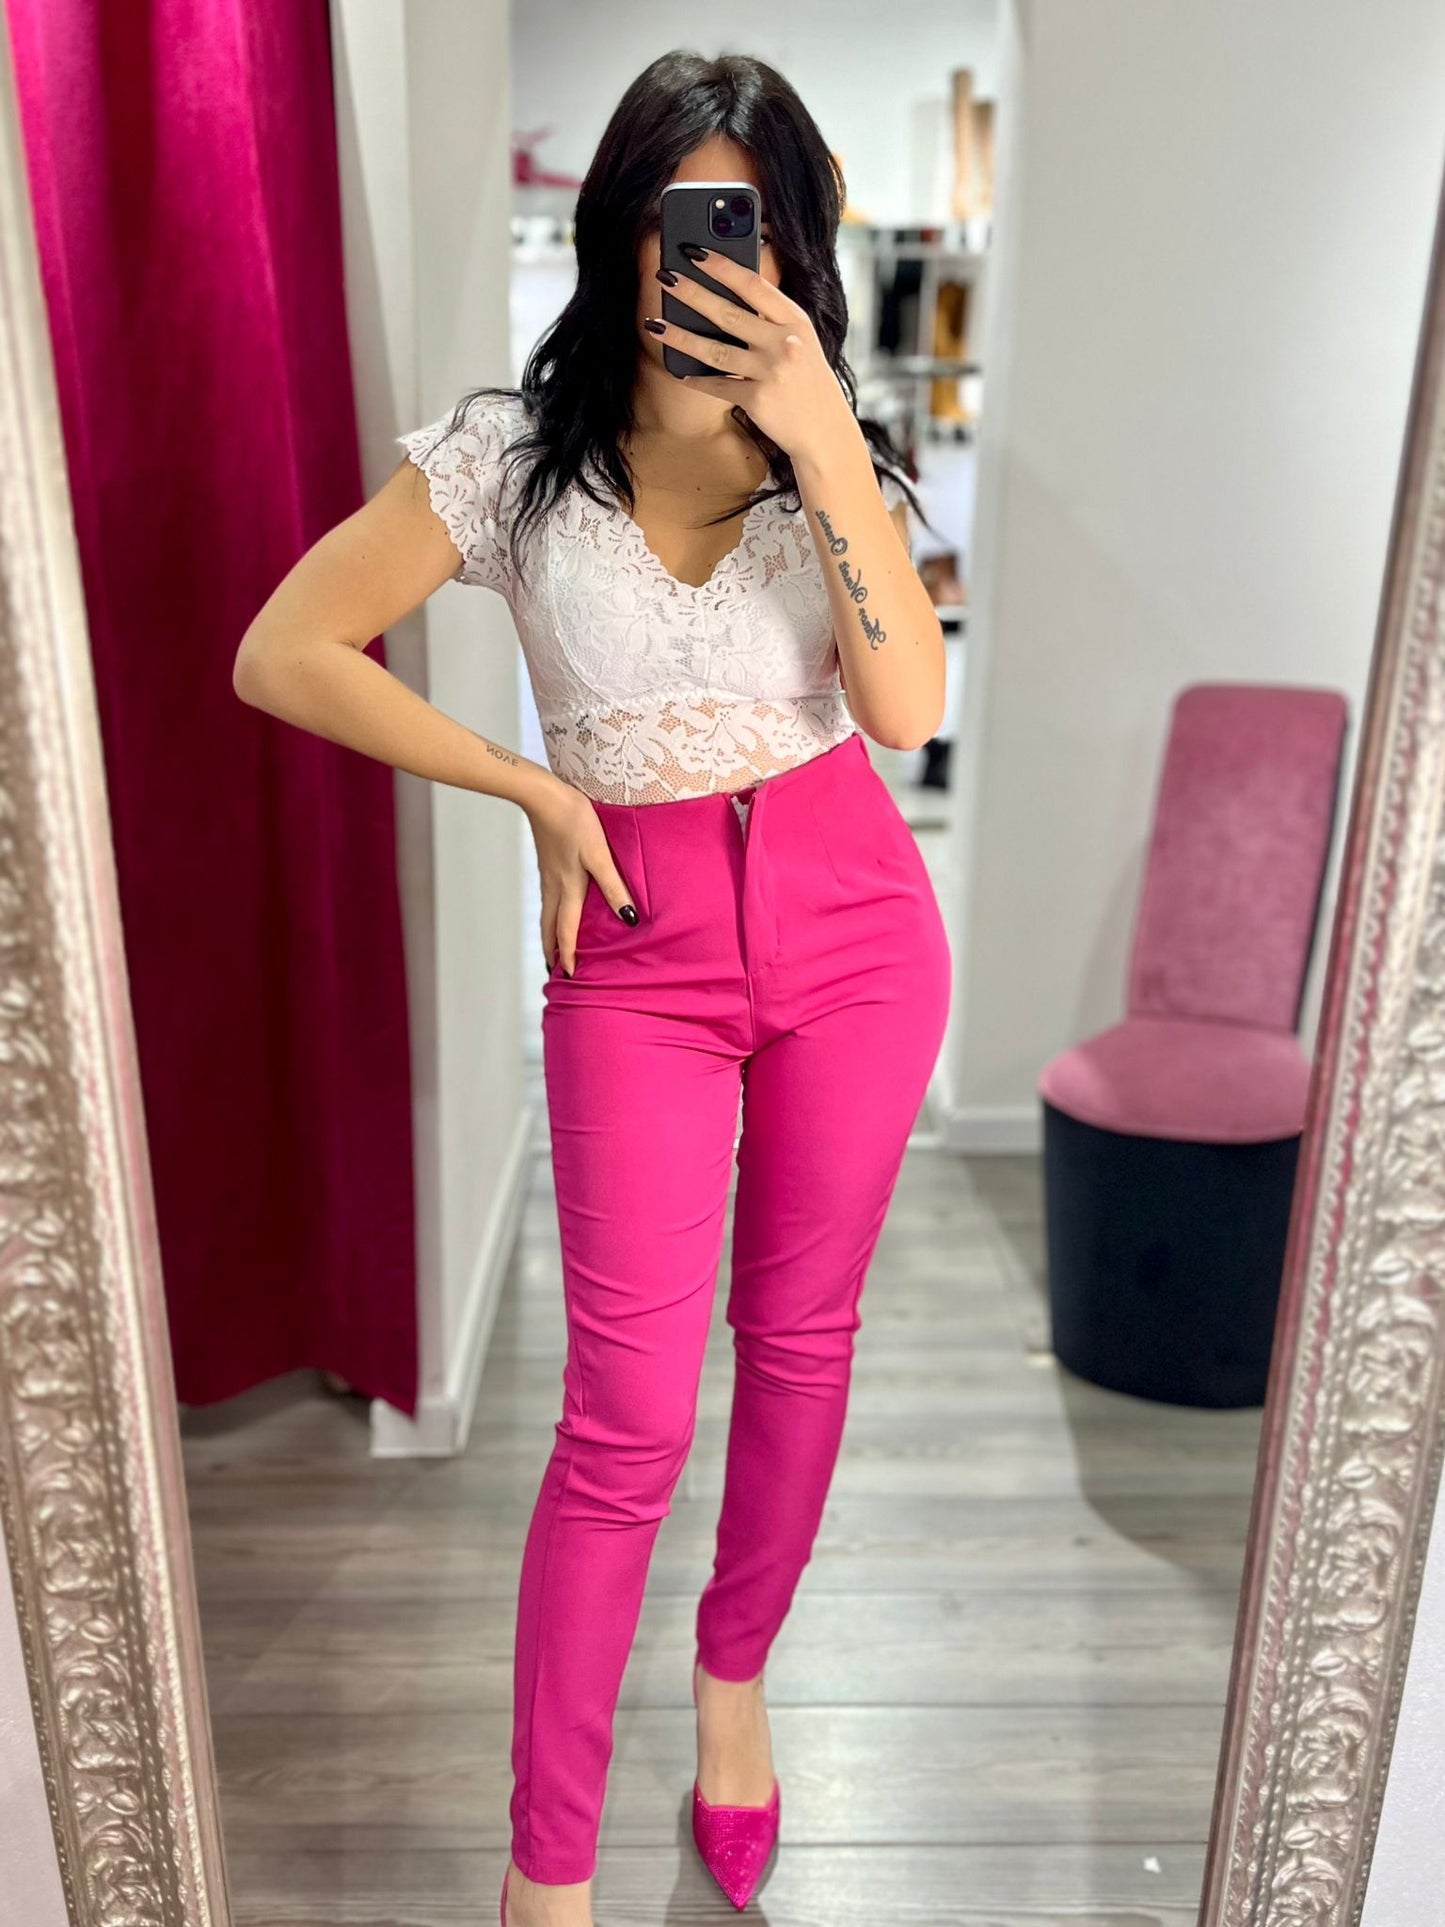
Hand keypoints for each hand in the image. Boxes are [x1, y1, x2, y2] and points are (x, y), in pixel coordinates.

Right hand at [525, 781, 638, 974]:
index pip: (566, 931)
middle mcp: (554, 887)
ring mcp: (548, 875)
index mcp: (568, 889)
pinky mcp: (547, 863)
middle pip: (549, 927)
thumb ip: (613, 887)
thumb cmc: (574, 822)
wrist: (543, 797)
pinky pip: (549, 898)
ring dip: (550, 933)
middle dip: (552, 949)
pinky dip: (551, 913)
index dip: (569, 954)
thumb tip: (628, 919)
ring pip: (547, 913)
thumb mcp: (599, 855)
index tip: (570, 975)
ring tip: (554, 946)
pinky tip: (559, 908)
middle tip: (554, 969)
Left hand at [647, 247, 855, 463]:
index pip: (753, 284)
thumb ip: (772, 319)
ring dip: (680, 336)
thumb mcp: (801, 341)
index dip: (722, 266)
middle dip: (691, 293)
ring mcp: (771, 372)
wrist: (824, 430)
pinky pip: (718, 386)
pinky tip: (679, 372)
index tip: (695, 253)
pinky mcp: (758, 400)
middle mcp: (784, 342)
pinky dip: (696, 380)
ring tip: (655, 325)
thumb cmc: (807, 380)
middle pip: (728, 313)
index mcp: (795, 320)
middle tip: (665, 278)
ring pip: (714, 350)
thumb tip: (728, 294)